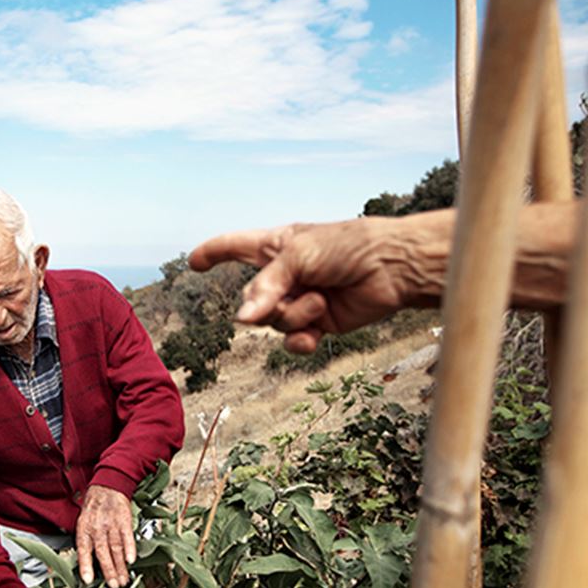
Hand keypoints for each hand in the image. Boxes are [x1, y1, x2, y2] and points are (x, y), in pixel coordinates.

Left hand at [76, 485, 135, 587]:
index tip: (88, 580)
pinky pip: (127, 536)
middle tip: (114, 586)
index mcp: (84, 530)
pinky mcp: (124, 520)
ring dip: (120, 566)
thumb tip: (88, 566)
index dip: (86, 565)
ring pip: (116, 548)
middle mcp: (97, 528)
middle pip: (103, 552)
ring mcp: (111, 524)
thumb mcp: (84, 523)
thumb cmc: (94, 508)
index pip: (84, 550)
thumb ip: (86, 543)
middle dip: (109, 571)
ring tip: (124, 580)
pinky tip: (132, 559)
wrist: (107, 487)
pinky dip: (130, 548)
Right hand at [189, 215, 442, 353]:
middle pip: (251, 298)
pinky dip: (301, 340)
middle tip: (293, 291)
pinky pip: (293, 341)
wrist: (393, 268)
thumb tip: (243, 321)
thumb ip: (266, 286)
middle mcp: (286, 274)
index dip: (213, 253)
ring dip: (295, 315)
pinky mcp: (319, 324)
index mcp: (276, 246)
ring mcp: (301, 300)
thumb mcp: (298, 255)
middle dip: (266, 301)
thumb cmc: (349, 247)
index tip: (194, 261)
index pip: (234, 247)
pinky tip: (316, 335)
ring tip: (322, 301)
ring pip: (273, 322)